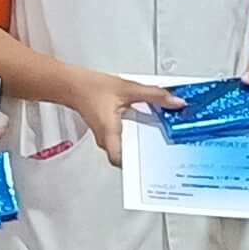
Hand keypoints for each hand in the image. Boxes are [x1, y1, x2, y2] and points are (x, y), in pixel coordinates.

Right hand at [65, 71, 182, 164]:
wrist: (73, 86)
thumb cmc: (92, 88)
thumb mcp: (128, 89)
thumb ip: (154, 95)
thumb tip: (175, 103)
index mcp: (110, 131)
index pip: (121, 159)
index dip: (138, 163)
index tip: (155, 160)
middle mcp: (107, 140)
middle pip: (128, 157)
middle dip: (146, 153)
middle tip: (163, 148)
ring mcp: (106, 139)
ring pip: (126, 149)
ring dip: (141, 144)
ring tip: (157, 136)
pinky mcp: (107, 134)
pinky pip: (123, 141)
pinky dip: (135, 135)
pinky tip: (144, 124)